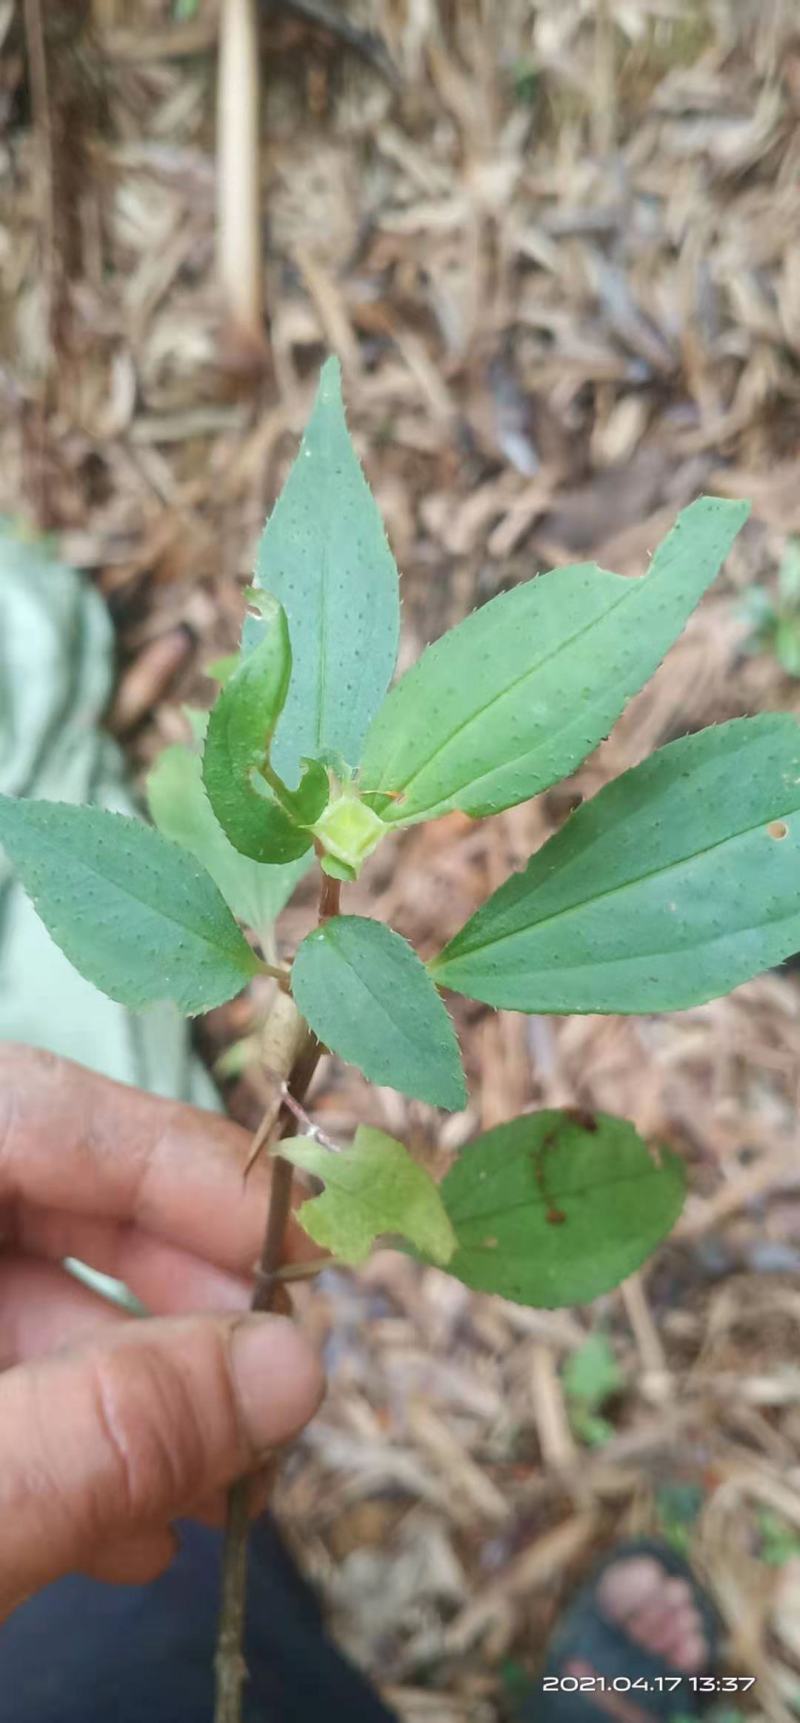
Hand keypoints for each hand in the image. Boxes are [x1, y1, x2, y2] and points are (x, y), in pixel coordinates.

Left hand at [0, 1045, 322, 1616]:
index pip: (39, 1105)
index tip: (303, 1256)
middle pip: (48, 1195)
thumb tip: (293, 1370)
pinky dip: (70, 1433)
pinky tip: (134, 1521)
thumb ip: (109, 1429)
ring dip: (140, 1386)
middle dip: (177, 1290)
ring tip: (224, 1478)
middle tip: (277, 1372)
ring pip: (25, 1290)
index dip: (185, 1167)